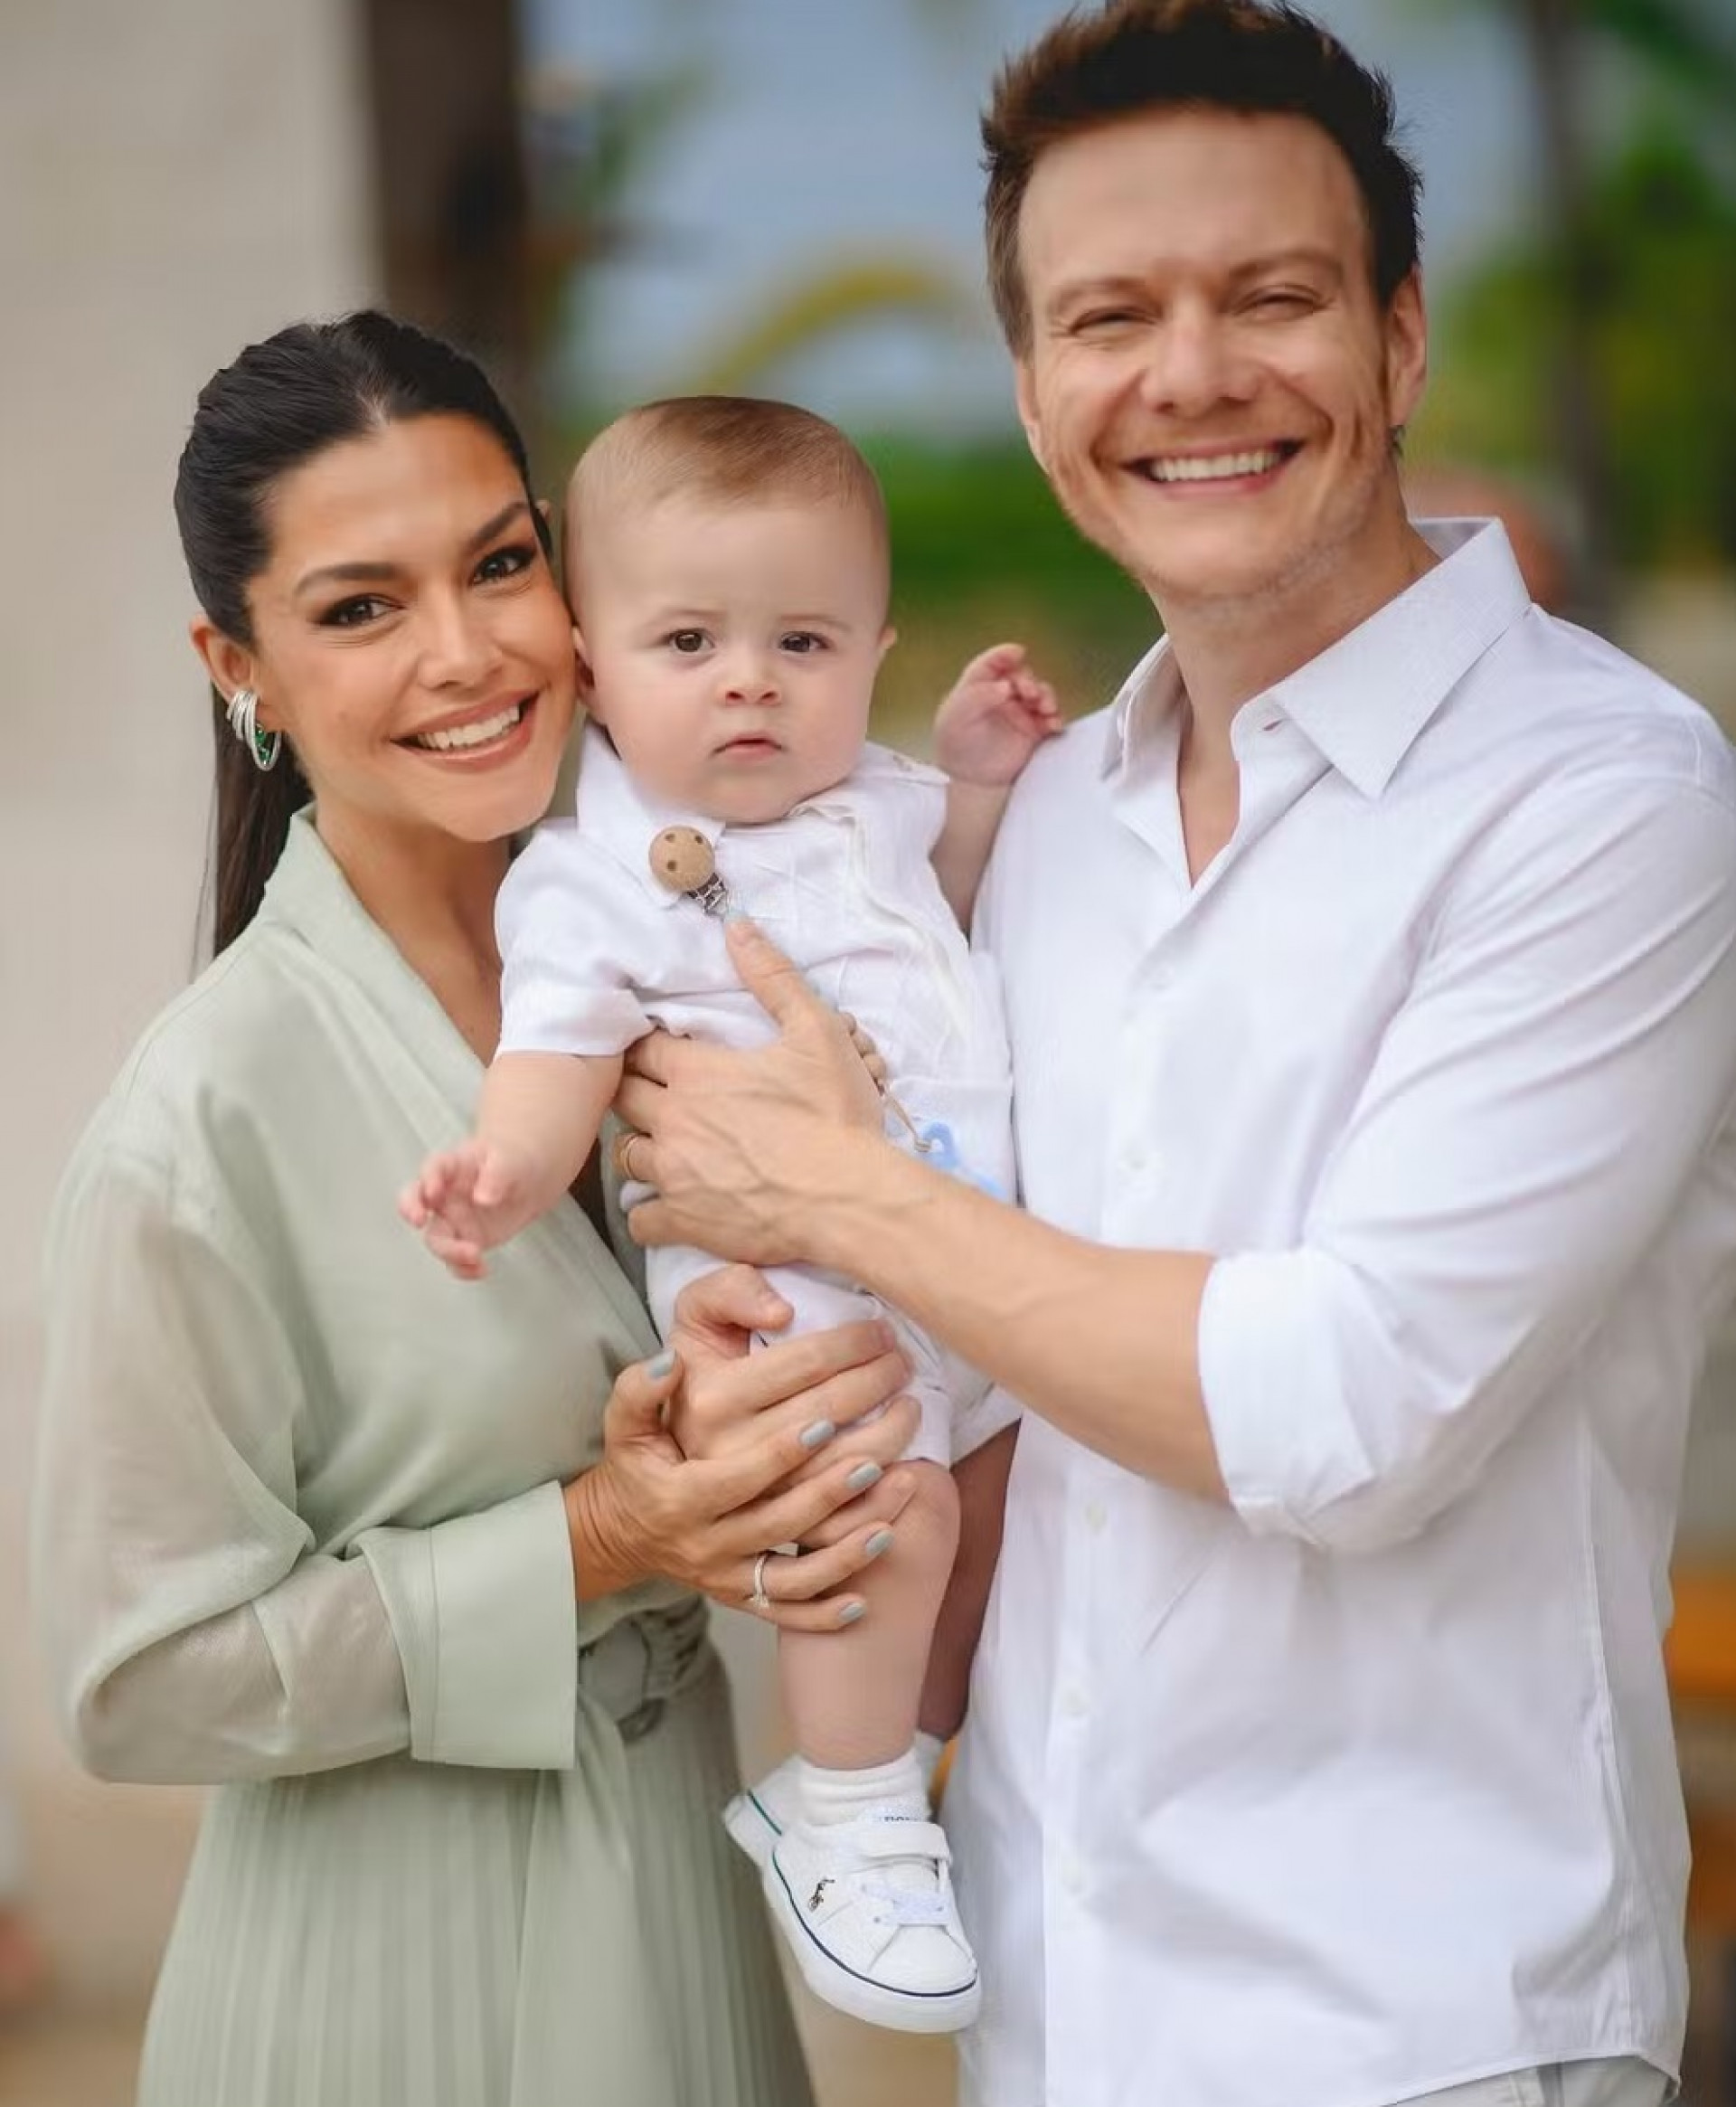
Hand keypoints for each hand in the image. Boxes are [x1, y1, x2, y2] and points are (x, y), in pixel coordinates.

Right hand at [398, 1139, 539, 1279]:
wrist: (529, 1179)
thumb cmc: (511, 1160)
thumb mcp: (508, 1160)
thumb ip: (496, 1176)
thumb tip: (484, 1197)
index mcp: (452, 1166)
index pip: (433, 1168)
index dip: (429, 1179)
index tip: (432, 1191)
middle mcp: (445, 1194)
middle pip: (417, 1203)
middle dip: (411, 1211)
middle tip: (419, 1220)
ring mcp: (453, 1219)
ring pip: (436, 1239)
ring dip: (449, 1251)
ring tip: (474, 1255)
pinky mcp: (466, 1239)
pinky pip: (457, 1260)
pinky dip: (465, 1269)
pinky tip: (480, 1269)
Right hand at [567, 1267, 919, 1630]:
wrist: (623, 1530)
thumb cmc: (637, 1462)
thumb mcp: (626, 1421)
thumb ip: (642, 1389)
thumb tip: (671, 1362)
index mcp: (681, 1494)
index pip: (739, 1474)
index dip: (783, 1449)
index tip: (828, 1419)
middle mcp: (705, 1542)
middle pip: (780, 1521)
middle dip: (834, 1490)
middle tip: (883, 1455)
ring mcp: (726, 1576)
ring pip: (793, 1575)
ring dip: (846, 1551)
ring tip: (895, 1516)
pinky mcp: (741, 1599)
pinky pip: (788, 1613)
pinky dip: (826, 1613)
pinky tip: (867, 1599)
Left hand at [615, 916, 883, 1266]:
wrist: (851, 1197)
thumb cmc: (836, 1114)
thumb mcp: (816, 1032)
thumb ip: (773, 978)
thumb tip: (738, 926)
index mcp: (698, 1074)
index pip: (642, 1050)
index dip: (645, 1046)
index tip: (655, 1050)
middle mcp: (675, 1122)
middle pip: (624, 1099)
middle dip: (633, 1092)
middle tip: (654, 1095)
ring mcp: (676, 1175)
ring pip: (625, 1157)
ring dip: (638, 1148)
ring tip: (660, 1146)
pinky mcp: (687, 1221)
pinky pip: (640, 1219)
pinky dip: (646, 1211)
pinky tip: (665, 1204)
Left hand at [933, 641, 1062, 787]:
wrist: (969, 778)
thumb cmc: (955, 746)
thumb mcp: (956, 718)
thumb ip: (978, 697)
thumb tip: (1005, 685)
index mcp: (979, 687)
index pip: (992, 664)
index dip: (1004, 655)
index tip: (1017, 652)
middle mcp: (1002, 696)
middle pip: (1022, 678)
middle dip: (1029, 681)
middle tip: (1029, 692)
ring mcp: (1020, 712)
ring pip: (1040, 695)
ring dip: (1047, 697)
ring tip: (1045, 707)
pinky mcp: (1034, 731)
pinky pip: (1051, 719)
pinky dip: (1056, 719)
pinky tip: (1053, 724)